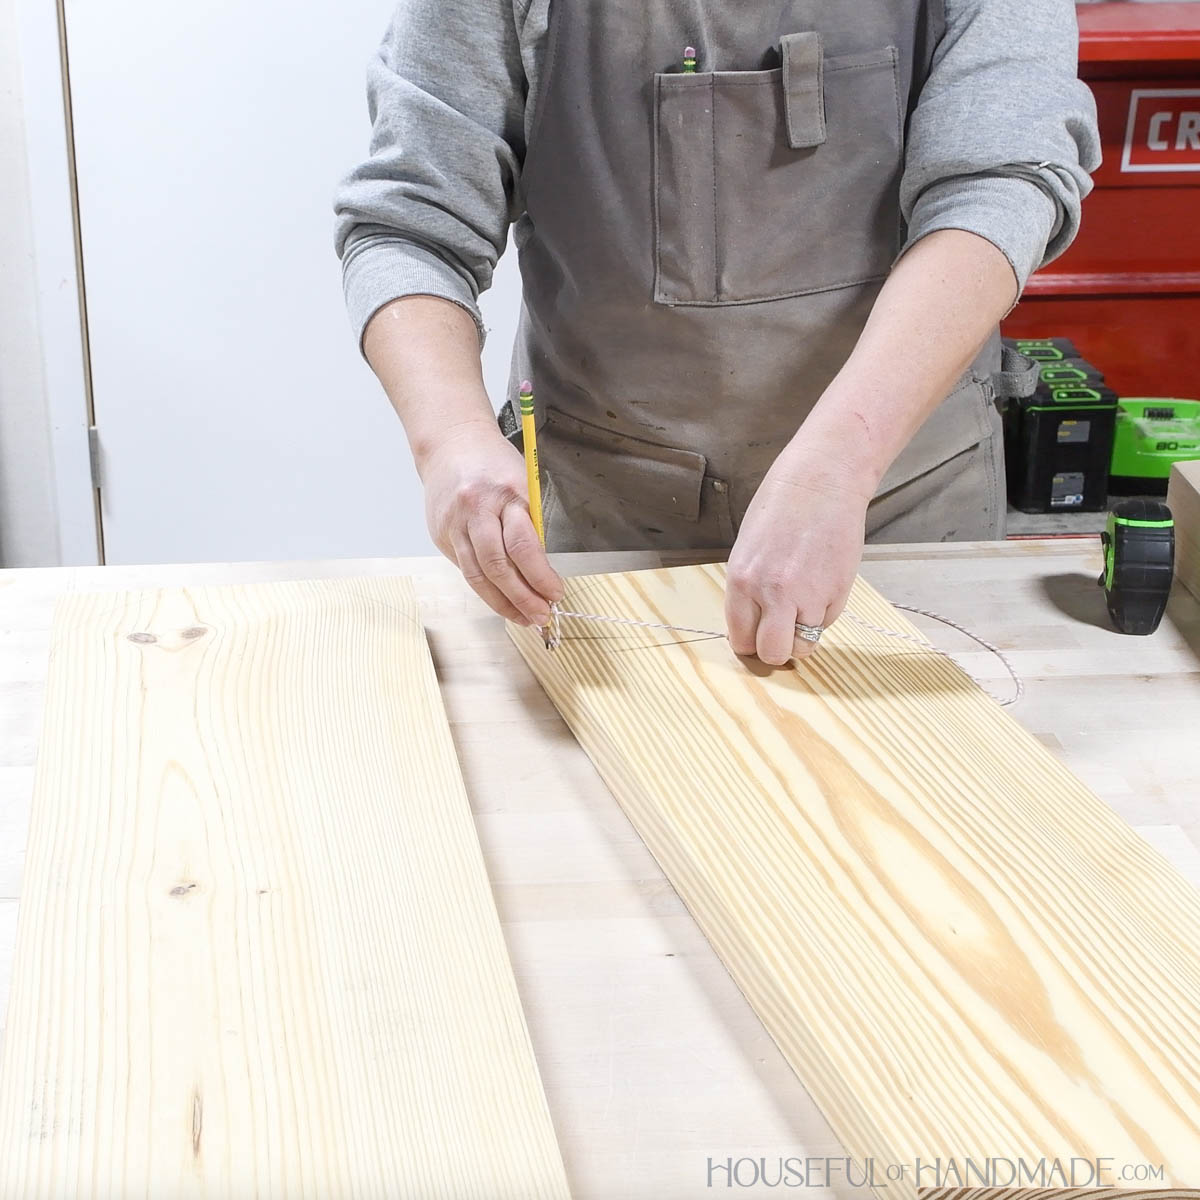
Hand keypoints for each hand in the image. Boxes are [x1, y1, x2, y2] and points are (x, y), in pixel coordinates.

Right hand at [420, 422, 562, 625]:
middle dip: (523, 597)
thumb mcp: (523, 485)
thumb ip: (531, 524)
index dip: (541, 577)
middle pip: (498, 566)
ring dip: (503, 603)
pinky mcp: (441, 535)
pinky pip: (465, 569)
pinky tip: (500, 600)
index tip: (555, 593)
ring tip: (523, 617)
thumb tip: (542, 571)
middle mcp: (475, 510)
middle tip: (541, 615)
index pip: (524, 545)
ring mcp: (454, 524)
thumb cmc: (493, 463)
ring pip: (477, 575)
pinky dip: (485, 589)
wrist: (451, 445)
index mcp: (504, 494)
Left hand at [725, 446, 870, 665]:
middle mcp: (772, 593)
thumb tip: (754, 623)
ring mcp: (808, 595)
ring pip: (804, 645)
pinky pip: (827, 623)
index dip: (749, 642)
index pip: (740, 638)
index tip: (756, 637)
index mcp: (742, 580)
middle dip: (775, 650)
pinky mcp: (837, 592)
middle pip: (772, 653)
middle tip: (780, 633)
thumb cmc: (782, 506)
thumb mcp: (748, 549)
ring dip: (802, 633)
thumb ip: (749, 589)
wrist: (823, 481)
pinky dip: (823, 614)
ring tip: (803, 605)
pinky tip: (821, 583)